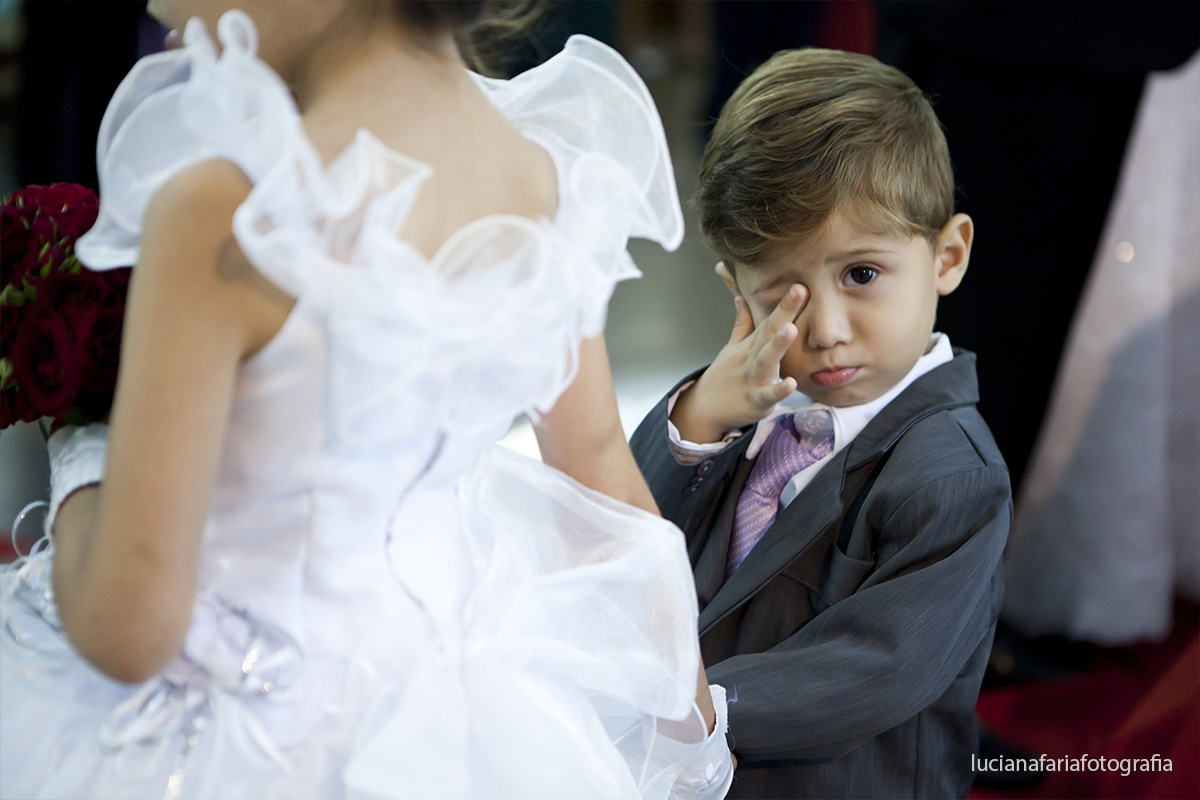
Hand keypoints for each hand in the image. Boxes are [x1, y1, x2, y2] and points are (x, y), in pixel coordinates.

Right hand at [671, 268, 806, 442]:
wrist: (704, 409)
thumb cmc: (723, 378)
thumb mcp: (731, 349)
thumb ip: (742, 324)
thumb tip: (741, 298)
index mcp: (750, 346)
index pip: (769, 320)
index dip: (785, 303)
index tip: (799, 285)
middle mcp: (752, 358)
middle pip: (768, 333)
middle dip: (784, 312)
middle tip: (799, 291)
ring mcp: (753, 380)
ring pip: (766, 361)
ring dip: (777, 345)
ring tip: (790, 329)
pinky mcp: (755, 402)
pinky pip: (768, 395)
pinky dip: (778, 390)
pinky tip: (791, 383)